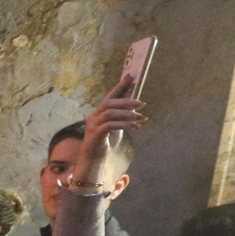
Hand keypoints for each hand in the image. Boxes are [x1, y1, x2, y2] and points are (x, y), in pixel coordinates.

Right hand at [72, 75, 144, 192]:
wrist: (94, 159)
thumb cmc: (105, 142)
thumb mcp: (117, 126)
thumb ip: (123, 115)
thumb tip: (136, 104)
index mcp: (99, 112)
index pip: (110, 95)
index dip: (120, 86)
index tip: (132, 76)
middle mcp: (94, 116)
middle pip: (110, 102)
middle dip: (127, 101)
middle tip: (142, 104)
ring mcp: (93, 125)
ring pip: (110, 112)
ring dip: (127, 114)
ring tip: (140, 118)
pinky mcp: (95, 134)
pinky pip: (110, 125)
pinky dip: (124, 124)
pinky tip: (135, 126)